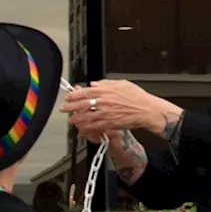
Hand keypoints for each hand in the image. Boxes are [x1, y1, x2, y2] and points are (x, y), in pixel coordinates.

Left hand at [60, 80, 180, 137]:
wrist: (147, 110)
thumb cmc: (138, 97)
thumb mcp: (122, 84)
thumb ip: (106, 83)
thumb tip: (95, 84)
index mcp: (106, 91)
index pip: (85, 92)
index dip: (74, 95)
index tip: (68, 97)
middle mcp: (104, 102)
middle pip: (82, 104)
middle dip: (70, 107)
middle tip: (63, 109)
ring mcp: (106, 113)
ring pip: (86, 116)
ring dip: (76, 119)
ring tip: (71, 120)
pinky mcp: (109, 123)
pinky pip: (94, 126)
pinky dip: (86, 127)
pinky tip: (82, 128)